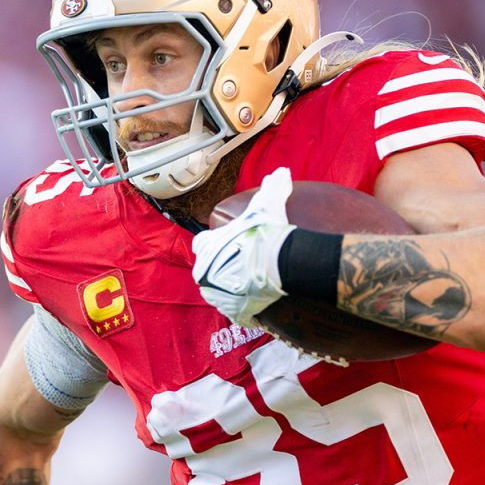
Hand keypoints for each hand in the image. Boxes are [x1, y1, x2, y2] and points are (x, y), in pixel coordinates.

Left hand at [192, 166, 296, 326]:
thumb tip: (282, 172)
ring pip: (222, 293)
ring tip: (254, 286)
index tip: (228, 243)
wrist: (276, 265)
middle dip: (224, 269)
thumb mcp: (268, 203)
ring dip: (235, 290)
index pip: (202, 244)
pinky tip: (262, 304)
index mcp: (207, 247)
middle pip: (210, 271)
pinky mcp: (234, 313)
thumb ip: (272, 187)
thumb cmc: (266, 233)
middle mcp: (204, 273)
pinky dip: (249, 309)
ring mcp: (217, 296)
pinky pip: (240, 313)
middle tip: (246, 266)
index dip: (214, 244)